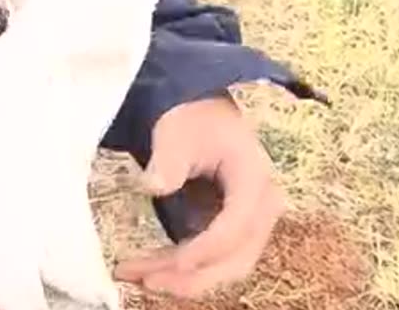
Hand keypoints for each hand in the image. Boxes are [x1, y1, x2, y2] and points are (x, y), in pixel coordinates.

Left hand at [113, 96, 283, 298]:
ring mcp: (250, 223)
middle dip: (192, 276)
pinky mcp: (233, 232)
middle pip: (236, 257)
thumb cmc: (191, 121)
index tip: (174, 262)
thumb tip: (154, 186)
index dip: (206, 248)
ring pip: (225, 266)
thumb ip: (168, 159)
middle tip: (147, 281)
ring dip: (184, 279)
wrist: (202, 117)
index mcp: (254, 179)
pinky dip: (183, 270)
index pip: (236, 225)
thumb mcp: (176, 132)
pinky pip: (213, 259)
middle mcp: (262, 207)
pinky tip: (147, 270)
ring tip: (137, 276)